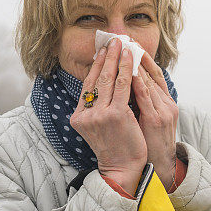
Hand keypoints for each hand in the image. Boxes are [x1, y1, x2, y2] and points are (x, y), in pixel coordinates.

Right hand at [69, 39, 147, 195]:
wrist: (123, 169)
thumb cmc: (115, 147)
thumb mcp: (98, 127)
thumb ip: (97, 108)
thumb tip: (104, 82)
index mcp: (78, 117)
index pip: (87, 86)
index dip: (95, 66)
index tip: (102, 52)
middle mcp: (86, 115)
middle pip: (96, 79)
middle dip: (106, 57)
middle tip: (112, 41)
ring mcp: (100, 115)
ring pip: (110, 79)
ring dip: (117, 59)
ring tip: (122, 44)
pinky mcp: (117, 115)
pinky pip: (124, 86)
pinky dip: (128, 70)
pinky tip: (131, 59)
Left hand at [132, 51, 178, 189]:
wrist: (156, 167)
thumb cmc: (146, 143)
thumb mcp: (146, 118)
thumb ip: (139, 101)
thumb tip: (123, 84)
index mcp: (165, 102)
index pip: (154, 74)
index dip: (143, 58)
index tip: (132, 43)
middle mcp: (167, 103)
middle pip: (152, 73)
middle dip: (137, 55)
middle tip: (125, 39)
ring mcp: (163, 110)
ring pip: (148, 81)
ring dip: (136, 64)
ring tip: (125, 49)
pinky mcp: (155, 119)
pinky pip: (144, 96)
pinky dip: (137, 82)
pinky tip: (128, 71)